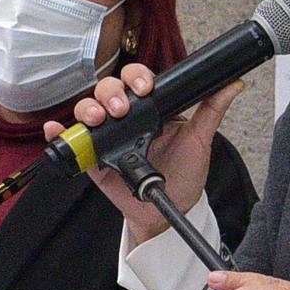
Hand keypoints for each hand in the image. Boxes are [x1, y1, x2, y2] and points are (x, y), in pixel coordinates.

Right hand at [67, 64, 233, 244]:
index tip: (145, 89)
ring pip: (88, 111)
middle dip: (111, 94)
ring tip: (98, 120)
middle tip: (121, 110)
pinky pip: (72, 141)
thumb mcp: (201, 140)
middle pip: (107, 91)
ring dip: (88, 109)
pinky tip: (57, 129)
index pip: (137, 82)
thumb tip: (233, 84)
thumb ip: (212, 111)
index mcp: (151, 110)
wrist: (169, 211)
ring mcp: (108, 137)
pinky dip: (60, 133)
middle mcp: (127, 119)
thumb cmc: (184, 176)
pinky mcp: (93, 158)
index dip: (136, 78)